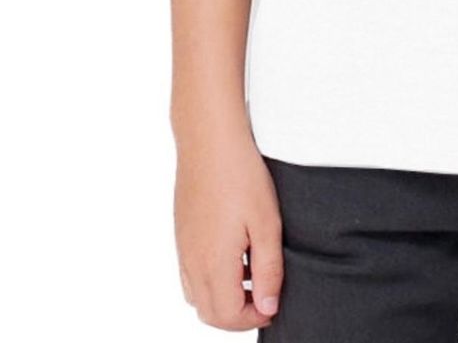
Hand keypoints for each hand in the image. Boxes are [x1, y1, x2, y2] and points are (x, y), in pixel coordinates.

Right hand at [174, 131, 283, 330]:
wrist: (209, 140)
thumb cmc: (241, 176)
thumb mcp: (267, 223)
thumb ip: (268, 270)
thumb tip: (269, 306)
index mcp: (213, 264)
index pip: (229, 317)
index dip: (255, 317)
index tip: (275, 303)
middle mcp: (192, 262)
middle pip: (210, 313)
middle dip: (238, 315)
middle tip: (266, 296)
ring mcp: (183, 249)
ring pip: (197, 296)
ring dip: (223, 299)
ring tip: (251, 274)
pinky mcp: (181, 234)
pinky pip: (190, 274)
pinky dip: (210, 280)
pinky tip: (233, 254)